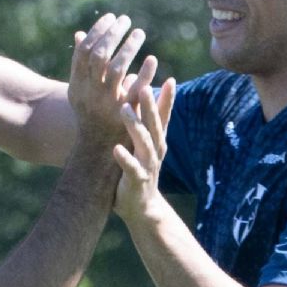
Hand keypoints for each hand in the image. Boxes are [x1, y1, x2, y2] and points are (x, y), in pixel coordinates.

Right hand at [67, 13, 153, 149]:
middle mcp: (90, 92)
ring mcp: (107, 103)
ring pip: (116, 69)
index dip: (97, 31)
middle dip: (113, 35)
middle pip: (99, 56)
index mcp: (78, 83)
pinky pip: (136, 90)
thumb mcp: (80, 89)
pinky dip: (145, 73)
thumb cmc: (90, 113)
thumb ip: (81, 63)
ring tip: (139, 33)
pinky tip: (153, 59)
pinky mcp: (125, 114)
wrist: (98, 149)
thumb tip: (80, 34)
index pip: (84, 50)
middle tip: (126, 20)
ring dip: (128, 48)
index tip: (111, 17)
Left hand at [112, 76, 174, 221]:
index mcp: (156, 140)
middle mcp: (155, 151)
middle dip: (150, 106)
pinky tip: (116, 149)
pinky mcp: (137, 180)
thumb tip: (142, 88)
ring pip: (144, 143)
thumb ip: (143, 119)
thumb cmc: (139, 168)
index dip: (167, 99)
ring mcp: (148, 166)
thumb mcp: (143, 142)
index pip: (163, 116)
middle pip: (154, 125)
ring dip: (135, 126)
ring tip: (124, 109)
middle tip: (144, 86)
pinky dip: (125, 159)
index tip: (171, 80)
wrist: (141, 207)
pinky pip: (131, 168)